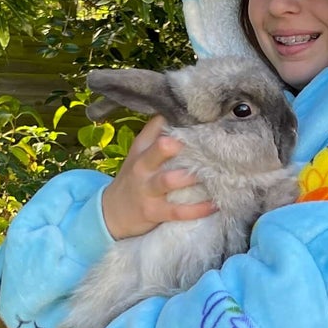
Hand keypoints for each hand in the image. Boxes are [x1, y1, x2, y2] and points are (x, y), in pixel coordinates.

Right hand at [100, 115, 216, 239]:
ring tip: (214, 174)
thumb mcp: (139, 155)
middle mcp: (143, 166)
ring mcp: (147, 190)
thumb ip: (157, 137)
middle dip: (175, 144)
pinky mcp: (154, 211)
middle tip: (200, 141)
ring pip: (169, 180)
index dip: (176, 119)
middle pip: (158, 149)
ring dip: (191, 177)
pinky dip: (198, 209)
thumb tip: (187, 117)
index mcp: (141, 149)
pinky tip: (214, 205)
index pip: (156, 126)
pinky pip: (178, 211)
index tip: (200, 115)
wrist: (112, 213)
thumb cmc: (134, 179)